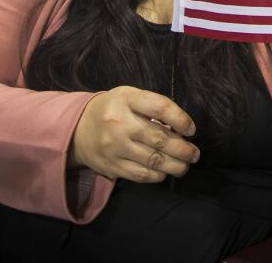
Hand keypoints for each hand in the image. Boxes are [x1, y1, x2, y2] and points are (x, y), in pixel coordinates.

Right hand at [71, 86, 199, 183]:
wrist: (77, 129)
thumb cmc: (112, 110)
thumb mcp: (129, 97)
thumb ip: (152, 107)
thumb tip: (181, 128)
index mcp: (126, 99)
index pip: (160, 107)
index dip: (181, 119)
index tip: (191, 129)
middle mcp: (119, 123)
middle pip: (160, 139)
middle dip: (183, 149)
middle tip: (194, 153)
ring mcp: (114, 147)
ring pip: (154, 160)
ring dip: (176, 165)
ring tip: (186, 164)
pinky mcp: (112, 166)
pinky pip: (142, 175)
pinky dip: (158, 175)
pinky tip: (165, 172)